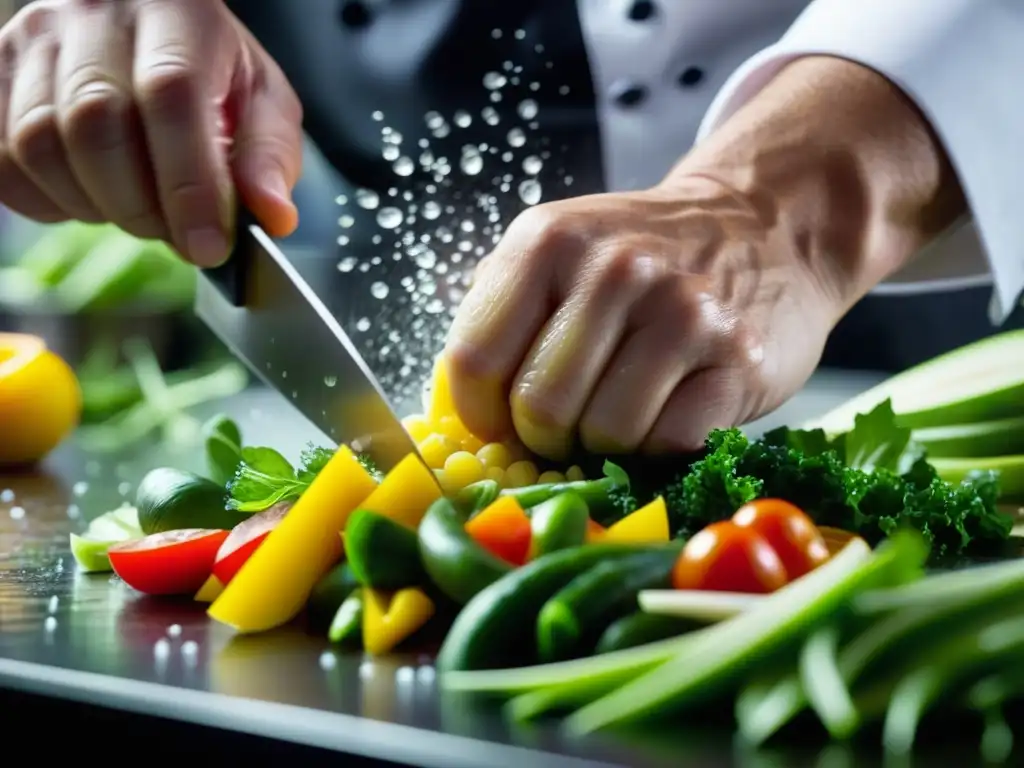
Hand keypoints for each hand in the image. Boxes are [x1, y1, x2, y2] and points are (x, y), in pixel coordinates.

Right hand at [0, 0, 302, 265]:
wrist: (151, 33)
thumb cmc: (212, 72)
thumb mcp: (262, 104)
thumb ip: (268, 158)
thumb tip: (271, 215)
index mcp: (176, 12)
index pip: (171, 95)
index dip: (189, 183)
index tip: (208, 245)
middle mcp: (95, 14)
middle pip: (95, 122)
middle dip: (140, 206)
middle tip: (176, 234)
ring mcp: (34, 40)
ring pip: (38, 145)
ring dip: (94, 207)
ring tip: (138, 210)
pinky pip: (2, 161)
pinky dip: (47, 203)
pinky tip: (90, 198)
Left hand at [443, 180, 840, 459]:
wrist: (762, 227)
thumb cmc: (642, 258)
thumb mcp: (557, 251)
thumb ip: (498, 315)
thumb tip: (449, 409)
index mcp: (548, 242)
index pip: (473, 361)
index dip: (479, 413)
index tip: (501, 422)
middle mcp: (616, 268)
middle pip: (541, 409)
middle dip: (547, 436)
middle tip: (570, 422)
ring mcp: (683, 312)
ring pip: (607, 435)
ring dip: (607, 443)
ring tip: (624, 407)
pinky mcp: (737, 359)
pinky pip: (668, 444)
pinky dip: (659, 446)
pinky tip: (670, 409)